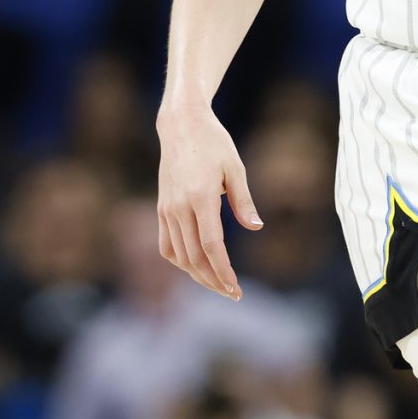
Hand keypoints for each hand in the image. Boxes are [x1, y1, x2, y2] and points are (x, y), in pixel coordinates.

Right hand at [156, 105, 261, 299]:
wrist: (181, 125)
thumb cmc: (214, 142)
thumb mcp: (235, 167)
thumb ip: (243, 200)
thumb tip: (256, 227)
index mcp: (200, 196)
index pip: (210, 246)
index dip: (223, 271)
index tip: (236, 287)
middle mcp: (179, 207)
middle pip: (194, 257)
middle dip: (214, 280)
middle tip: (233, 293)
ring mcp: (166, 209)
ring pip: (178, 256)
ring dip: (197, 275)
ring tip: (218, 285)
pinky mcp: (161, 208)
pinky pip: (166, 244)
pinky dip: (180, 261)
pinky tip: (196, 268)